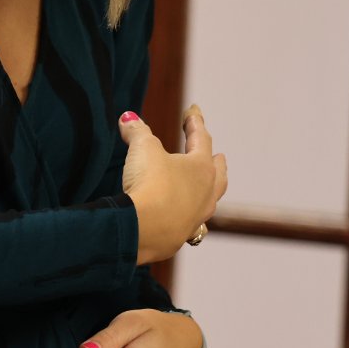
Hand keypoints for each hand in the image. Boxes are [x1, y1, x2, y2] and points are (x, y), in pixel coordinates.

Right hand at [119, 105, 226, 263]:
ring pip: (210, 202)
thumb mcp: (142, 150)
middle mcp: (206, 193)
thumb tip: (128, 118)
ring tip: (208, 189)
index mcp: (201, 167)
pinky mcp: (181, 237)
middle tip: (220, 157)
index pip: (201, 139)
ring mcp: (197, 217)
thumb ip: (138, 132)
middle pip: (218, 175)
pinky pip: (192, 224)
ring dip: (210, 192)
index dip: (195, 122)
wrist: (143, 228)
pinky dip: (190, 217)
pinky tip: (185, 218)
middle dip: (217, 163)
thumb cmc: (150, 183)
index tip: (193, 110)